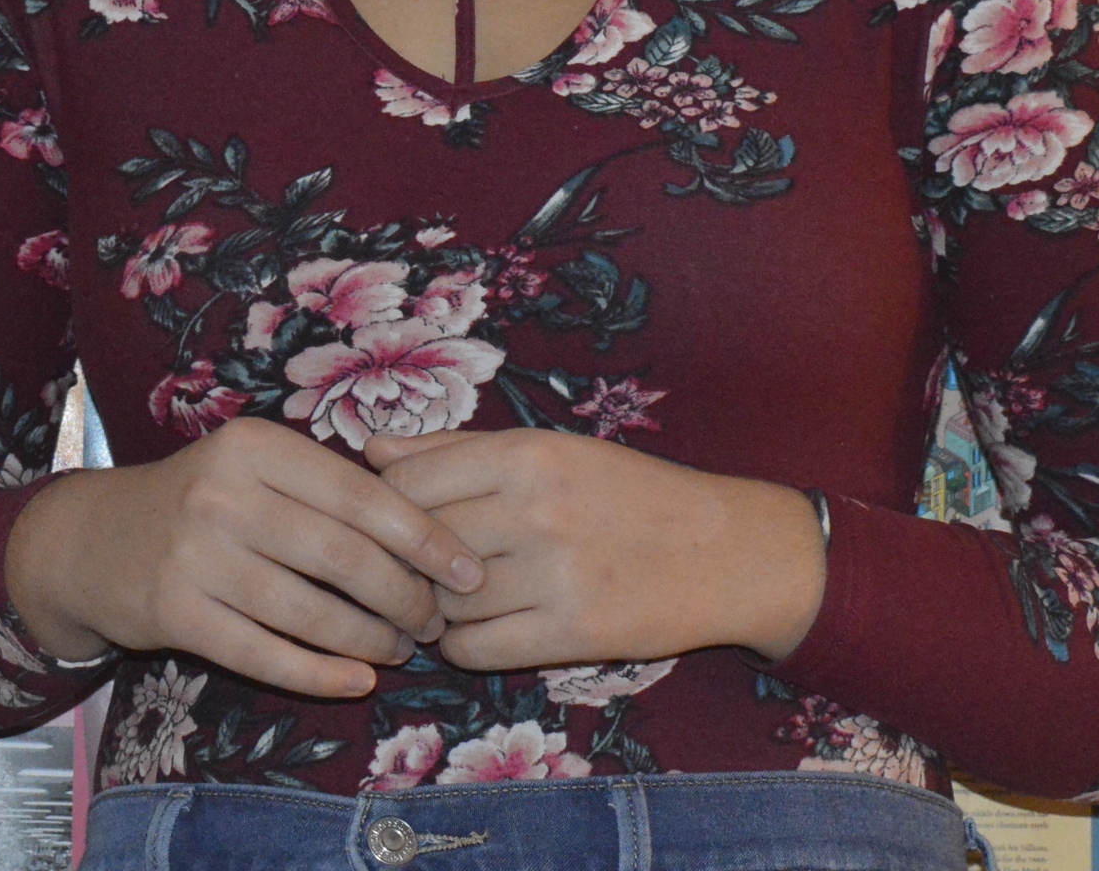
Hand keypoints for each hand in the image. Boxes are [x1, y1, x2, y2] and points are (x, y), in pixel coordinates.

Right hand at [3, 416, 485, 698]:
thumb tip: (432, 528)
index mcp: (257, 447)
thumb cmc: (201, 501)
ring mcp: (195, 556)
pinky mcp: (174, 614)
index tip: (468, 569)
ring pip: (310, 611)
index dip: (424, 537)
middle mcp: (224, 495)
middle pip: (344, 556)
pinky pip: (264, 654)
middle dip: (405, 596)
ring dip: (371, 639)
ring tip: (402, 648)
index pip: (363, 495)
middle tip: (435, 620)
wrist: (91, 540)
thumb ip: (328, 485)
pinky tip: (357, 681)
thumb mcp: (254, 467)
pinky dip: (320, 673)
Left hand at [366, 429, 823, 669]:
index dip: (384, 513)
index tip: (390, 528)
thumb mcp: (551, 451)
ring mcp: (557, 574)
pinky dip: (461, 646)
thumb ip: (457, 450)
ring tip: (448, 602)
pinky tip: (478, 630)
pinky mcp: (574, 633)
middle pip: (422, 546)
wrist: (727, 550)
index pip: (410, 484)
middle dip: (406, 567)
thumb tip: (371, 450)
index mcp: (529, 454)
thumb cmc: (629, 493)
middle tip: (410, 575)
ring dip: (433, 610)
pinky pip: (475, 649)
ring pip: (444, 601)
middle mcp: (539, 509)